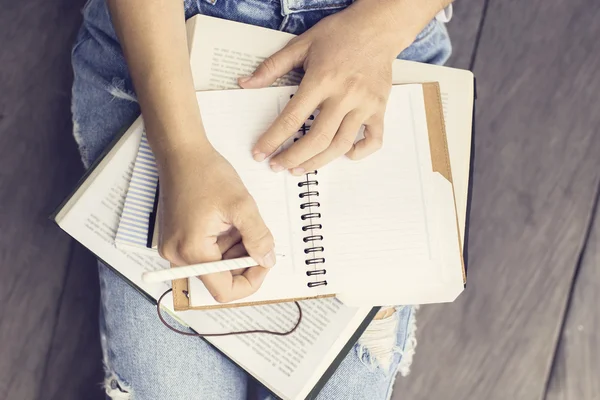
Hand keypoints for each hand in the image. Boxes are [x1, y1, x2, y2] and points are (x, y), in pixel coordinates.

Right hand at [157, 146, 274, 302]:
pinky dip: (223, 243)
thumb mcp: (242, 204)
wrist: (181, 154)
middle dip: (243, 261)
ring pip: (214, 266)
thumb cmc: (206, 173)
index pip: (224, 291)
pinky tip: (228, 222)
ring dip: (234, 250)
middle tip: (256, 236)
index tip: (264, 262)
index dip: (250, 282)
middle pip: (219, 279)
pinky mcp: (177, 240)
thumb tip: (266, 261)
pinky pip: (205, 253)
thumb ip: (258, 237)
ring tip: (238, 222)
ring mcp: (175, 248)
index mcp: (192, 251)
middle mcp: (177, 255)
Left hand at [239, 3, 410, 174]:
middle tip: (277, 166)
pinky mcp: (379, 108)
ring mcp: (365, 104)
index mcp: (322, 79)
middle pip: (317, 139)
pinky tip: (344, 154)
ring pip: (341, 145)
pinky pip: (373, 140)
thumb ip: (272, 66)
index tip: (260, 153)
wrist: (378, 26)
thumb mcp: (302, 44)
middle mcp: (344, 95)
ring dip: (318, 162)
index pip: (293, 118)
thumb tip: (246, 83)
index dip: (273, 139)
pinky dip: (359, 153)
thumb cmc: (340, 34)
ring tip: (300, 168)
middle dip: (293, 158)